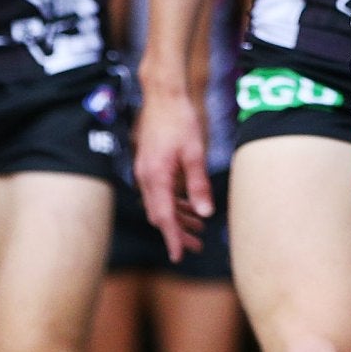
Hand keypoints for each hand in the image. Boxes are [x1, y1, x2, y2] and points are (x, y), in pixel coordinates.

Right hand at [133, 85, 211, 261]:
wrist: (163, 95)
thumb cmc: (181, 120)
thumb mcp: (195, 153)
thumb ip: (198, 184)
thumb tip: (205, 213)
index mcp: (156, 177)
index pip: (164, 217)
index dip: (173, 238)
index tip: (180, 256)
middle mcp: (146, 177)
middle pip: (160, 214)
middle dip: (177, 232)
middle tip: (197, 246)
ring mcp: (145, 171)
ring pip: (160, 204)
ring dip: (177, 217)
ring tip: (198, 230)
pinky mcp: (149, 164)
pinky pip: (159, 191)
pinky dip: (173, 201)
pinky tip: (188, 205)